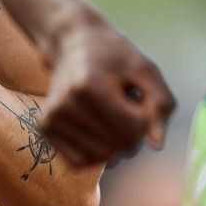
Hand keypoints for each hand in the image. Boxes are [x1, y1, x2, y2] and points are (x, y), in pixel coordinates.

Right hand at [40, 15, 176, 166]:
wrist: (72, 43)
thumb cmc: (114, 56)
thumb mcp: (145, 70)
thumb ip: (160, 105)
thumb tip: (157, 145)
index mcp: (90, 87)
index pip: (132, 132)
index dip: (144, 120)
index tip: (136, 100)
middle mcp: (66, 104)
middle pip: (120, 148)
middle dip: (131, 132)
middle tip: (121, 106)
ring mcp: (52, 118)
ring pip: (102, 158)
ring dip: (113, 142)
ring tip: (106, 114)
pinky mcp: (45, 128)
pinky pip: (80, 162)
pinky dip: (94, 153)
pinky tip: (96, 131)